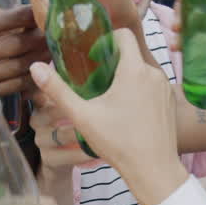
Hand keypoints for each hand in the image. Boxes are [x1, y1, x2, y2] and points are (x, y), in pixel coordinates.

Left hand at [0, 5, 50, 95]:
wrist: (40, 47)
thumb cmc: (16, 28)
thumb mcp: (7, 16)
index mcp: (36, 16)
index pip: (22, 16)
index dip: (3, 21)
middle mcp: (44, 37)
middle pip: (17, 44)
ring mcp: (45, 58)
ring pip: (17, 67)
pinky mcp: (42, 76)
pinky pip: (21, 84)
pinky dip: (3, 88)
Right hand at [29, 28, 188, 204]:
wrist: (153, 169)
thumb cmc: (119, 143)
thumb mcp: (83, 116)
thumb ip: (58, 90)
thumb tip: (34, 67)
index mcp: (134, 70)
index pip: (124, 34)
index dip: (106, 39)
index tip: (92, 56)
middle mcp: (154, 73)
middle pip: (131, 54)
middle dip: (113, 61)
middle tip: (95, 79)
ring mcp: (166, 88)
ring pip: (142, 70)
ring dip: (126, 76)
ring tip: (109, 97)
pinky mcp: (171, 102)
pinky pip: (153, 85)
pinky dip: (140, 90)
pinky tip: (127, 111)